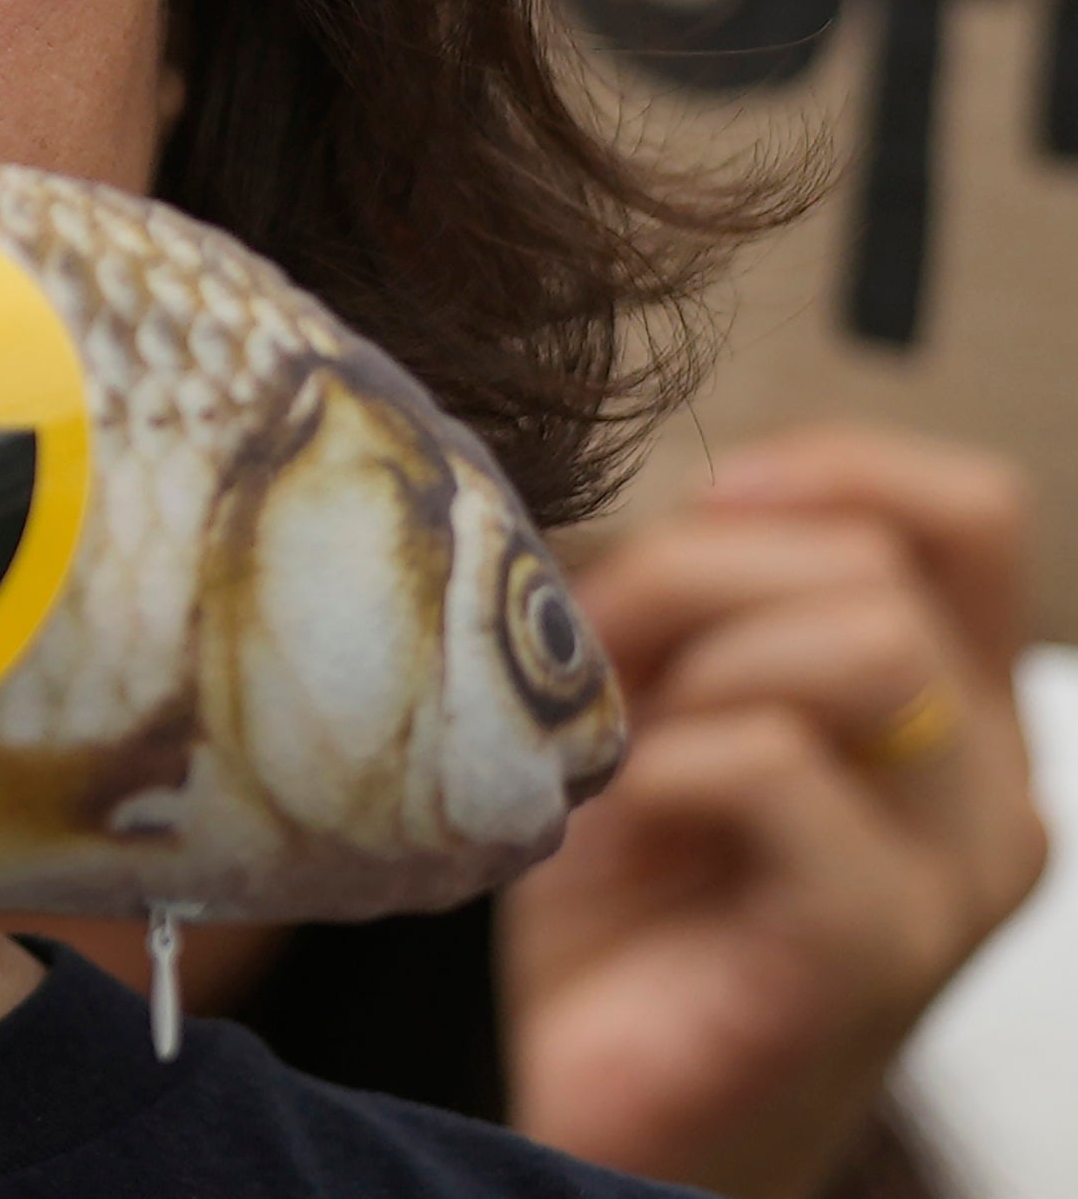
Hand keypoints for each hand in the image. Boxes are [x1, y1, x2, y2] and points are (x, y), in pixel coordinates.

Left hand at [504, 426, 1050, 1198]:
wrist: (578, 1093)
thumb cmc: (612, 894)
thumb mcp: (654, 700)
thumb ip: (697, 597)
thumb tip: (697, 495)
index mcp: (954, 706)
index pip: (964, 515)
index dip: (828, 474)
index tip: (697, 509)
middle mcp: (989, 787)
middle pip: (870, 570)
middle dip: (690, 585)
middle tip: (598, 676)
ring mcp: (955, 877)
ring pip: (858, 648)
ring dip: (684, 675)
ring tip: (614, 761)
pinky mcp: (880, 953)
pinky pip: (779, 767)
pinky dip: (665, 769)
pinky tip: (614, 824)